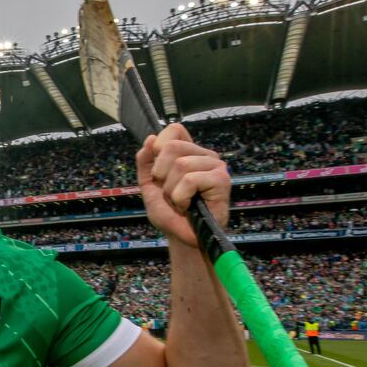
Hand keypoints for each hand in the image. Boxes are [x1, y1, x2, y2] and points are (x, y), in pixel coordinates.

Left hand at [136, 123, 229, 247]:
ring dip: (172, 190)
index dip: (160, 145)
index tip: (158, 169)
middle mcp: (204, 155)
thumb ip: (145, 163)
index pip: (175, 129)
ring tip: (181, 202)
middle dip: (161, 174)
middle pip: (172, 146)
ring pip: (180, 164)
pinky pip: (190, 180)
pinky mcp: (221, 180)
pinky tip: (189, 206)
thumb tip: (150, 139)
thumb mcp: (149, 186)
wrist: (182, 237)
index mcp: (188, 153)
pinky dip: (181, 198)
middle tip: (169, 192)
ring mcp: (215, 166)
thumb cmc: (170, 213)